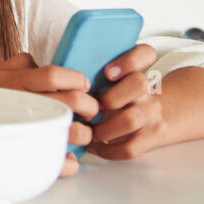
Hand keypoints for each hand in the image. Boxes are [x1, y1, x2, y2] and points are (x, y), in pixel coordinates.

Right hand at [0, 52, 98, 176]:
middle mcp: (26, 105)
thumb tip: (40, 61)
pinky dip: (70, 162)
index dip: (76, 78)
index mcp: (18, 82)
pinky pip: (60, 163)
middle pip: (73, 101)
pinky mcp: (29, 156)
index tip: (82, 84)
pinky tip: (67, 155)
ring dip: (85, 133)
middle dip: (90, 105)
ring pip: (74, 132)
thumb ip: (20, 62)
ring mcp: (29, 131)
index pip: (55, 74)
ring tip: (79, 131)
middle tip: (88, 108)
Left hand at [87, 44, 168, 160]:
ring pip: (131, 119)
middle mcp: (147, 90)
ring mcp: (152, 113)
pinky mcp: (154, 136)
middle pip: (139, 83)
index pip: (146, 53)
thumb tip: (49, 66)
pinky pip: (131, 147)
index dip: (129, 60)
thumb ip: (90, 71)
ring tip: (88, 130)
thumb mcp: (106, 80)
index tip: (107, 72)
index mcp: (135, 70)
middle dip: (109, 97)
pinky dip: (108, 150)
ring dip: (104, 128)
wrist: (150, 117)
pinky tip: (94, 147)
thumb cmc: (113, 95)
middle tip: (91, 106)